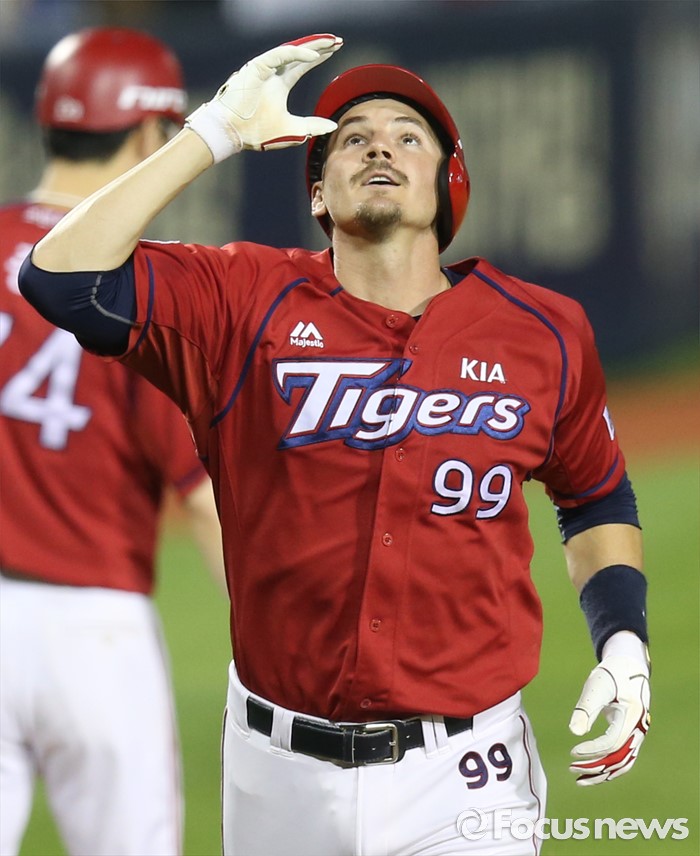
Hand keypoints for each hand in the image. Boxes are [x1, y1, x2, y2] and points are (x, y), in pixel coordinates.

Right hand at [185, 34, 342, 160]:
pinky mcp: (258, 66)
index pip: (302, 66)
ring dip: (312, 45)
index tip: (335, 51)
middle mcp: (273, 74)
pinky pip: (282, 55)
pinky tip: (315, 56)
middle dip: (319, 46)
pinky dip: (298, 54)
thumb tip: (333, 126)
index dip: (319, 58)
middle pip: (300, 54)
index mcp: (279, 86)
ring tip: (331, 42)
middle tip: (338, 41)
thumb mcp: (294, 130)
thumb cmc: (258, 132)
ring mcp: (265, 68)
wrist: (234, 133)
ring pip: (292, 50)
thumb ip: (313, 126)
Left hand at [569, 651, 649, 785]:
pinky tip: (593, 772)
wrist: (628, 667)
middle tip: (571, 769)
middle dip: (596, 767)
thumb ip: (586, 708)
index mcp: (632, 717)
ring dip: (602, 773)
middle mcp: (639, 730)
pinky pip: (624, 759)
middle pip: (619, 759)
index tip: (573, 751)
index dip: (592, 750)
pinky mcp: (632, 736)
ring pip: (623, 763)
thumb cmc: (610, 674)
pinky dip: (609, 768)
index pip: (612, 743)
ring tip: (579, 780)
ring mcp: (638, 735)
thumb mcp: (596, 686)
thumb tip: (574, 732)